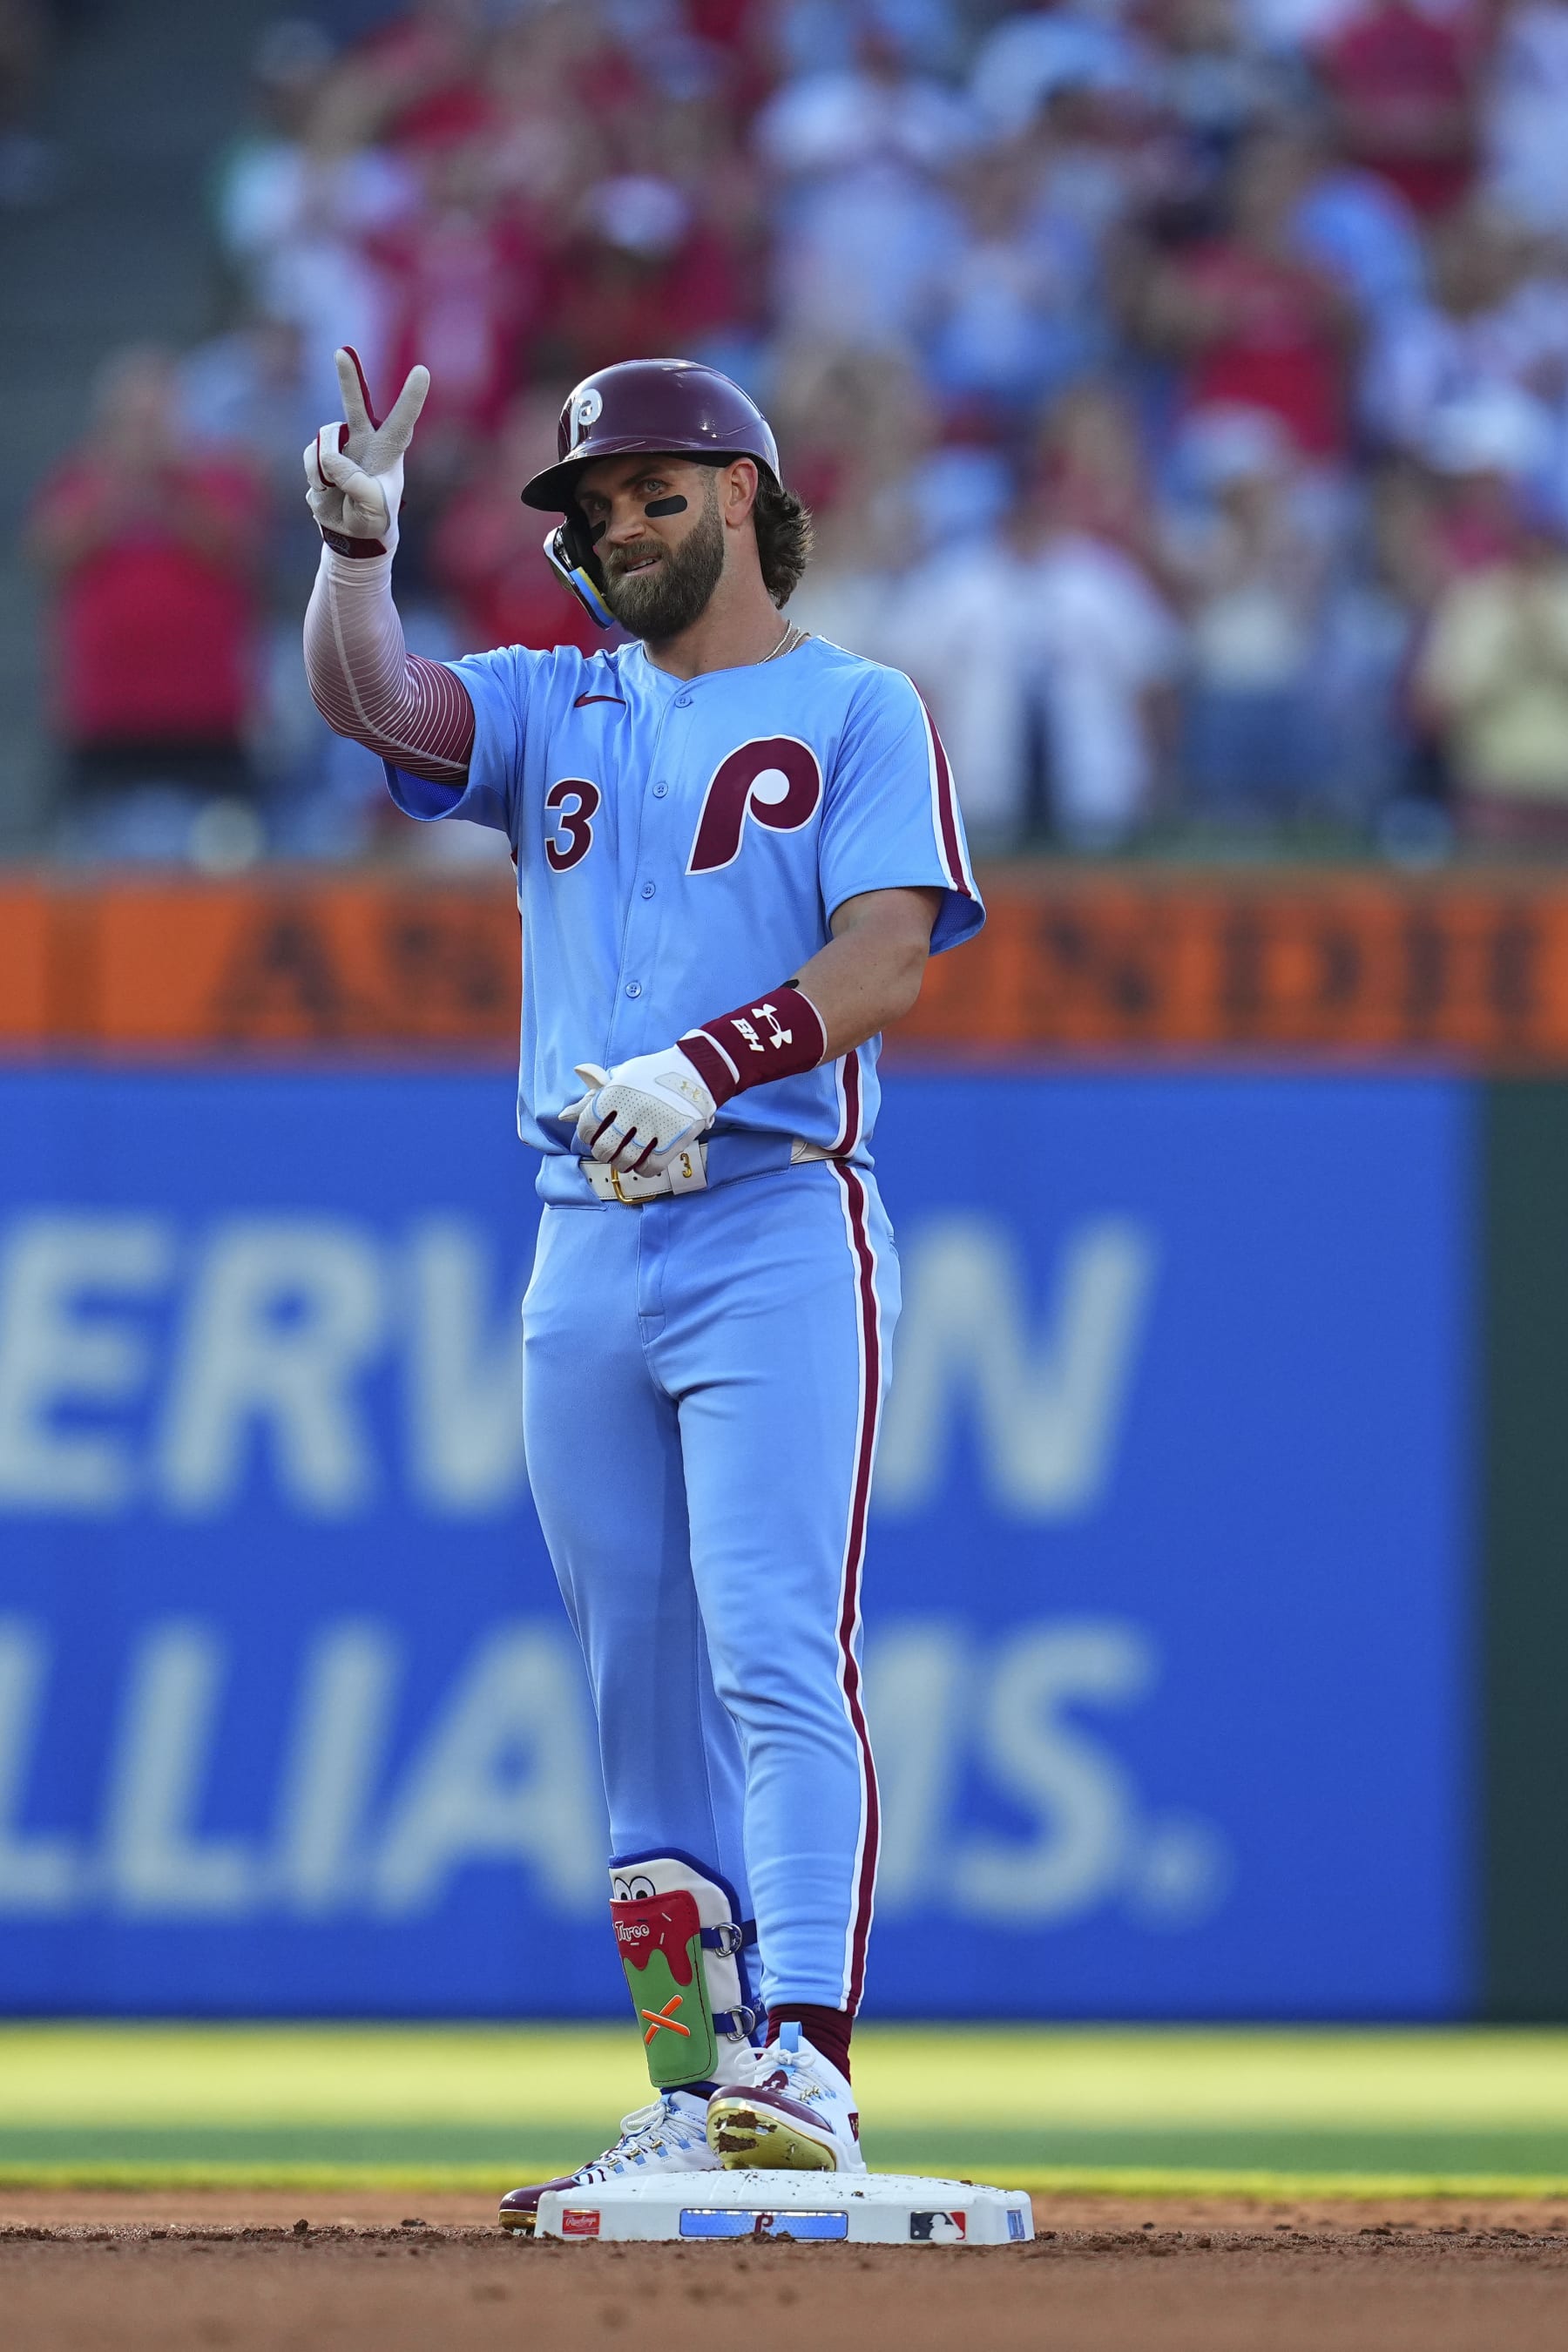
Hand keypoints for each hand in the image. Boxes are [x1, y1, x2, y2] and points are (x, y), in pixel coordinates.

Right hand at [304, 346, 428, 554]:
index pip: (402, 422)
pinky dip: (315, 477)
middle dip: (349, 378)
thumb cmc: (373, 521)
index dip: (411, 398)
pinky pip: (311, 458)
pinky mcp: (321, 455)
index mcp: (388, 453)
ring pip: (325, 441)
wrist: (351, 533)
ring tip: (336, 490)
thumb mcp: (374, 510)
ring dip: (326, 469)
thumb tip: (332, 459)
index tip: (423, 371)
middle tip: (342, 351)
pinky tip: (326, 489)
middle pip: (357, 405)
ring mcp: (341, 447)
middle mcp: (365, 442)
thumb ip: (358, 485)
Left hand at [561, 1048, 716, 1175]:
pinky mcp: (673, 1139)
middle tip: (610, 1149)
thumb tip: (564, 1116)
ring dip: (622, 1163)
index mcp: (616, 1092)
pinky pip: (649, 1167)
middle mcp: (632, 1110)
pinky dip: (643, 1169)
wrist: (696, 1071)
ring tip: (627, 1155)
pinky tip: (644, 1161)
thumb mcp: (622, 1076)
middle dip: (603, 1152)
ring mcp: (653, 1126)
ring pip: (624, 1161)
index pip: (587, 1126)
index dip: (588, 1135)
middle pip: (603, 1149)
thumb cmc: (653, 1073)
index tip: (596, 1135)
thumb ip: (593, 1096)